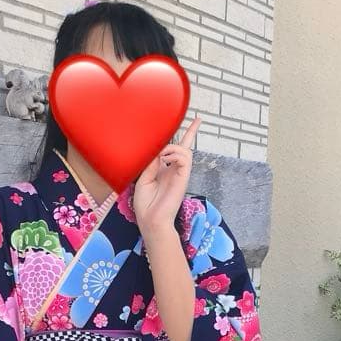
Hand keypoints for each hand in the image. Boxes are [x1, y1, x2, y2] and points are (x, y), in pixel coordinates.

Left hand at [133, 115, 200, 237]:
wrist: (151, 221)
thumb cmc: (145, 204)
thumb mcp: (143, 179)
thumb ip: (151, 163)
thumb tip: (158, 149)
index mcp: (164, 170)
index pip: (175, 150)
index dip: (185, 136)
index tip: (193, 122)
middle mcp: (174, 170)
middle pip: (185, 146)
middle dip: (191, 132)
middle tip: (197, 119)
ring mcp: (180, 174)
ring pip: (184, 150)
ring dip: (172, 147)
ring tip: (162, 156)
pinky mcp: (184, 178)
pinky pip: (185, 158)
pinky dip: (175, 154)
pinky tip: (165, 160)